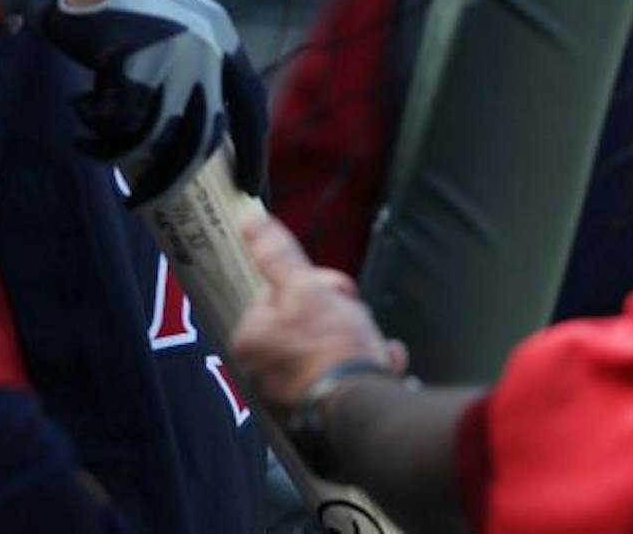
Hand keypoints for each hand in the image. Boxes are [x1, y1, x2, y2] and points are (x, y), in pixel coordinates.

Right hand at [0, 0, 264, 204]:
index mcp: (221, 34)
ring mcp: (169, 55)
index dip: (255, 152)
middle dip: (172, 179)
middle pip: (200, 138)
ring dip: (115, 152)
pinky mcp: (131, 63)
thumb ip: (190, 64)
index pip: (252, 105)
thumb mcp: (170, 22)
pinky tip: (79, 109)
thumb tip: (192, 136)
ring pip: (153, 137)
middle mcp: (203, 47)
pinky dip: (95, 128)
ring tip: (91, 144)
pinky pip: (117, 124)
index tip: (252, 189)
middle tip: (143, 202)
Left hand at [233, 215, 406, 409]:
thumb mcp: (306, 287)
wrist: (363, 407)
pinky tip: (382, 362)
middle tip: (355, 324)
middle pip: (307, 321)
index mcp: (250, 339)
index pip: (283, 294)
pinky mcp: (316, 411)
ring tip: (374, 347)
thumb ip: (277, 256)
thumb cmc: (332, 350)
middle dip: (342, 316)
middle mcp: (260, 371)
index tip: (337, 294)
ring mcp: (288, 394)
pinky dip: (364, 366)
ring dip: (360, 340)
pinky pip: (341, 376)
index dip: (317, 286)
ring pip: (329, 348)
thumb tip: (251, 221)